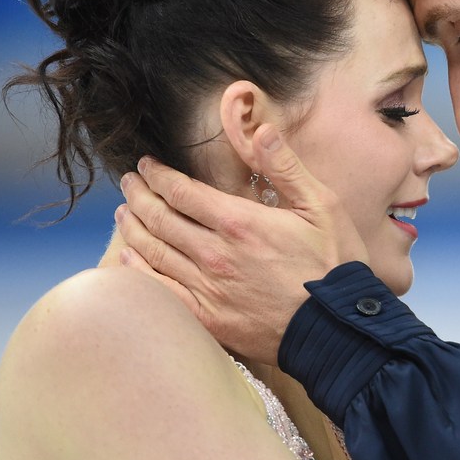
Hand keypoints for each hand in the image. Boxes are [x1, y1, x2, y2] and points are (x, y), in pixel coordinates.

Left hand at [115, 124, 369, 364]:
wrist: (335, 329)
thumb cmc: (334, 264)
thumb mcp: (322, 206)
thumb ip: (286, 168)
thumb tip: (261, 130)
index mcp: (239, 222)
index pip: (181, 191)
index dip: (158, 175)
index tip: (147, 165)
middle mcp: (214, 254)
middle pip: (160, 218)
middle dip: (139, 195)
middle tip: (128, 183)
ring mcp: (207, 289)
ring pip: (153, 252)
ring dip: (133, 228)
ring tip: (124, 213)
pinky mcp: (207, 319)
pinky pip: (160, 291)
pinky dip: (138, 272)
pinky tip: (129, 260)